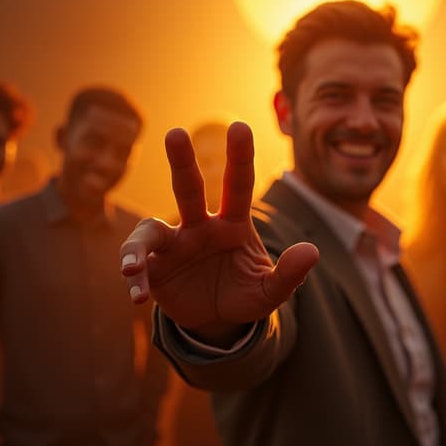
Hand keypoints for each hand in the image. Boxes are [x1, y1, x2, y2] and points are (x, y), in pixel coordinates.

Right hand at [120, 122, 318, 343]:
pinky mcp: (154, 267)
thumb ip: (290, 274)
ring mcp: (175, 244)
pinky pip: (139, 266)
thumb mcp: (271, 290)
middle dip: (182, 161)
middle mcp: (200, 226)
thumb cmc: (245, 293)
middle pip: (189, 188)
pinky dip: (135, 280)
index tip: (240, 127)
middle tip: (176, 133)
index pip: (239, 185)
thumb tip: (312, 252)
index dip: (240, 157)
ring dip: (139, 246)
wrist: (218, 319)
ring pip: (151, 230)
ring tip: (133, 268)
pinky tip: (138, 297)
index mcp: (233, 224)